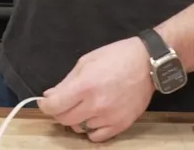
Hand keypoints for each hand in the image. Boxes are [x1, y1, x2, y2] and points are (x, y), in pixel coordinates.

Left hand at [36, 37, 154, 142]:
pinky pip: (97, 137)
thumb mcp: (86, 62)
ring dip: (77, 119)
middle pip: (64, 119)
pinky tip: (94, 117)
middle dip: (59, 112)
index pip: (54, 106)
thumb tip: (50, 96)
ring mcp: (109, 117)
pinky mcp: (121, 124)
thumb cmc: (116, 57)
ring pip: (80, 128)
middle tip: (64, 103)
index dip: (45, 105)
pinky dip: (92, 129)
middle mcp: (96, 105)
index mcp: (84, 86)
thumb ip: (66, 81)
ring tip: (84, 106)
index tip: (46, 102)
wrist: (147, 63)